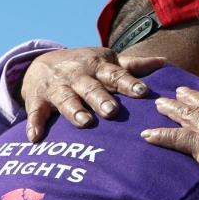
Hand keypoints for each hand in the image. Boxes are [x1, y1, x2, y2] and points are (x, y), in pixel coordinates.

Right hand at [21, 47, 165, 140]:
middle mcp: (78, 76)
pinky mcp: (38, 100)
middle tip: (112, 111)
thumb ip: (132, 66)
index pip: (116, 75)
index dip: (129, 83)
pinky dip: (35, 124)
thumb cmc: (84, 67)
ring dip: (74, 110)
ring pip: (67, 99)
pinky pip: (36, 113)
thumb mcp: (106, 61)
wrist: (40, 62)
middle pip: (92, 88)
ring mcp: (57, 88)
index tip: (143, 92)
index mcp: (98, 66)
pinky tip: (35, 137)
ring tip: (85, 123)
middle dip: (101, 98)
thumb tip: (163, 62)